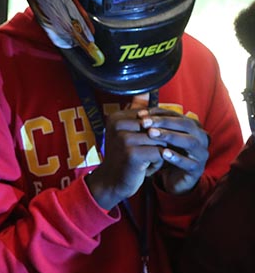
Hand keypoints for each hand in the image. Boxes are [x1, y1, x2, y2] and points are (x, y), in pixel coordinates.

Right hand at [85, 94, 164, 209]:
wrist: (112, 182)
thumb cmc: (123, 156)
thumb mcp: (128, 131)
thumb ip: (137, 111)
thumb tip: (146, 90)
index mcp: (116, 118)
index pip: (150, 118)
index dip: (152, 133)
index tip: (137, 144)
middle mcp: (117, 126)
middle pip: (156, 128)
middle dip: (157, 144)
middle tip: (142, 154)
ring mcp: (124, 140)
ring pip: (160, 140)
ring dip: (158, 153)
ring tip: (143, 160)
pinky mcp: (132, 154)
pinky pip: (160, 153)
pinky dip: (157, 163)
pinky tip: (145, 168)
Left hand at [138, 107, 208, 194]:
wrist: (174, 180)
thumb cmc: (166, 154)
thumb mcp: (161, 139)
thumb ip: (154, 126)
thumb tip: (139, 112)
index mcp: (192, 128)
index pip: (178, 116)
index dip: (160, 113)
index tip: (141, 114)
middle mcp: (200, 138)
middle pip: (186, 125)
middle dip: (164, 122)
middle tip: (145, 123)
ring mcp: (201, 154)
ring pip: (189, 142)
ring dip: (170, 136)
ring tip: (151, 134)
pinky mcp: (197, 169)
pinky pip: (189, 163)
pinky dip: (176, 157)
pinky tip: (163, 154)